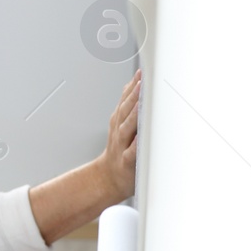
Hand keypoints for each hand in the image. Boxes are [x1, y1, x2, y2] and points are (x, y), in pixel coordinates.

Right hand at [97, 69, 140, 201]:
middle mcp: (119, 131)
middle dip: (134, 95)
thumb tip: (135, 83)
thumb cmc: (120, 151)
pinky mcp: (127, 162)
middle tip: (143, 80)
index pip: (125, 100)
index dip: (133, 86)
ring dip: (134, 113)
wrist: (107, 178)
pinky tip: (143, 135)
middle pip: (126, 110)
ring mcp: (122, 146)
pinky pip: (133, 151)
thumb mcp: (121, 125)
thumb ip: (128, 106)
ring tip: (143, 101)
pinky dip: (137, 143)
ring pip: (128, 127)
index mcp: (119, 121)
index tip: (143, 72)